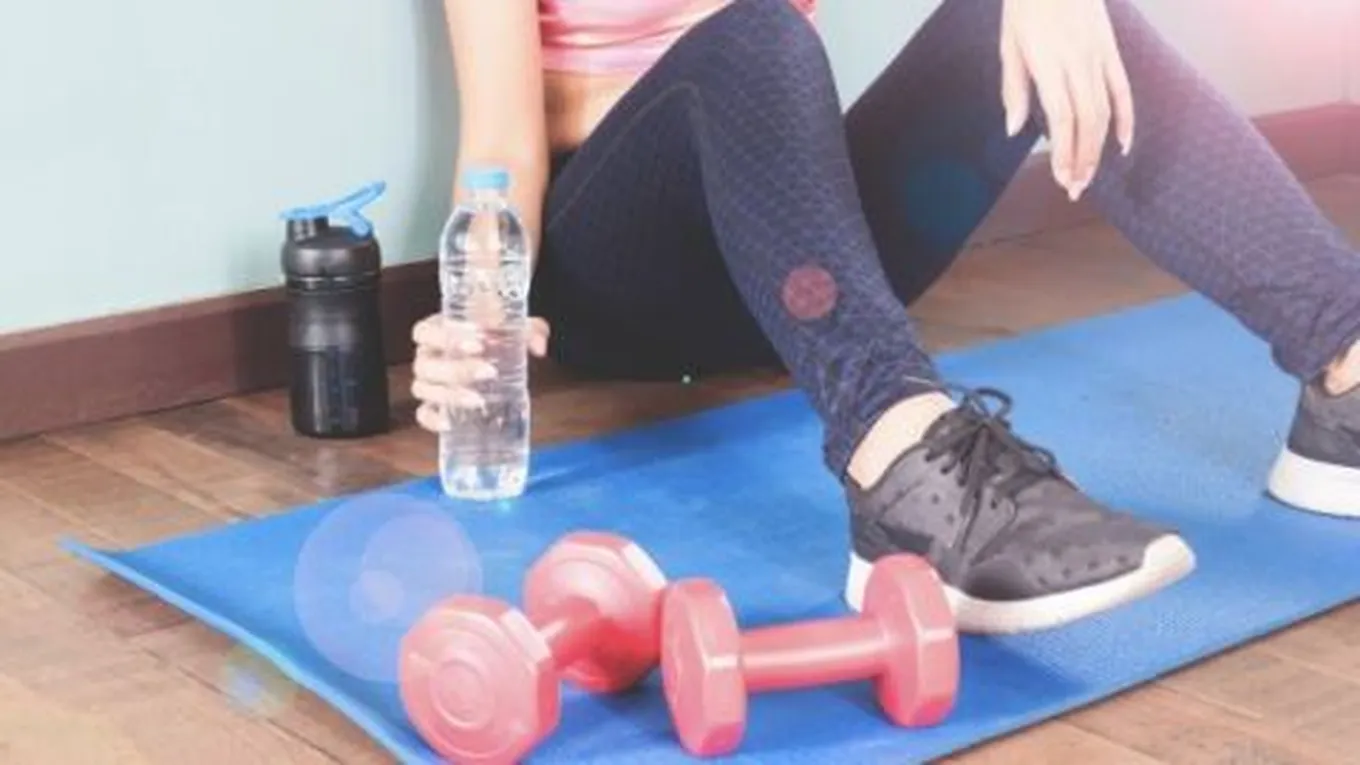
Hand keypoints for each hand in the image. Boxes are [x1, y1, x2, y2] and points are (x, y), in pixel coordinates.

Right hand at [409, 313, 549, 431]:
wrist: (496, 358)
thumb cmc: (497, 336)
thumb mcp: (515, 327)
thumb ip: (530, 331)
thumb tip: (539, 348)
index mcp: (435, 329)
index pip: (425, 332)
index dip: (446, 338)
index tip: (479, 343)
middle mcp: (425, 356)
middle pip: (425, 364)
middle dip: (457, 370)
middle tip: (490, 372)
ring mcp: (427, 382)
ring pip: (423, 389)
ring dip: (449, 395)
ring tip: (479, 400)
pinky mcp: (433, 406)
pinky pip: (423, 415)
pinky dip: (432, 420)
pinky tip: (450, 424)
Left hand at [999, 0, 1134, 200]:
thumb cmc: (1026, 5)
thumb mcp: (1009, 44)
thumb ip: (1014, 88)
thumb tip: (1015, 128)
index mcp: (1049, 64)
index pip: (1062, 120)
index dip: (1064, 153)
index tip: (1061, 178)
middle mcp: (1078, 63)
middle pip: (1087, 122)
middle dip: (1083, 159)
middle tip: (1075, 187)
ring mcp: (1099, 56)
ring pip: (1105, 111)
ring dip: (1099, 147)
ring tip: (1089, 174)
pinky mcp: (1111, 49)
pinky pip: (1123, 89)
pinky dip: (1126, 118)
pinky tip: (1123, 144)